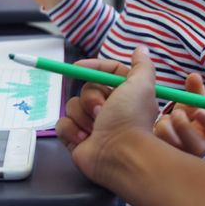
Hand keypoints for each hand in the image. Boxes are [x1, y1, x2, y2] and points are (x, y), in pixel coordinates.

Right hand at [58, 48, 160, 184]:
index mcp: (125, 96)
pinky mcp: (77, 139)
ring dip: (81, 116)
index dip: (92, 67)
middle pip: (87, 89)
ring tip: (95, 128)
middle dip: (91, 98)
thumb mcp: (142, 85)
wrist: (119, 155)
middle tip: (101, 111)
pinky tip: (83, 139)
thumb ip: (142, 66)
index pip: (105, 73)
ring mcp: (92, 125)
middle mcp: (110, 110)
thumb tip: (141, 50)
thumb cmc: (130, 119)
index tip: (79, 67)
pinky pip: (62, 124)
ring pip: (72, 106)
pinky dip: (71, 130)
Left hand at [153, 73, 204, 155]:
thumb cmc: (188, 114)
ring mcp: (185, 156)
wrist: (173, 131)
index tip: (198, 111)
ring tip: (164, 119)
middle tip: (176, 113)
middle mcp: (202, 147)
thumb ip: (195, 90)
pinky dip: (157, 132)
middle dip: (185, 127)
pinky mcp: (168, 159)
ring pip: (175, 145)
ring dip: (167, 127)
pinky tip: (157, 129)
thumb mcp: (193, 102)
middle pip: (198, 146)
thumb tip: (193, 76)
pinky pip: (160, 147)